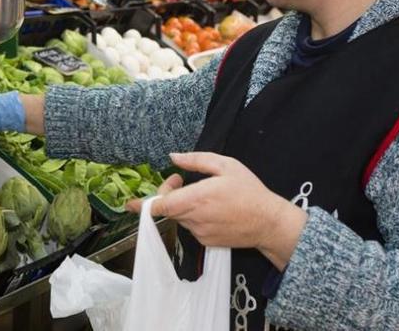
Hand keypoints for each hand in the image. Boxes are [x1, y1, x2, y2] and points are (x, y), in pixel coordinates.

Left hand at [126, 152, 307, 268]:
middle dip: (167, 193)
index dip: (142, 205)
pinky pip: (191, 227)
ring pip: (179, 217)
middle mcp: (194, 218)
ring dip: (182, 205)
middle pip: (167, 208)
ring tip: (202, 193)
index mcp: (196, 198)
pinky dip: (194, 216)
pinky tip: (212, 209)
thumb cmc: (249, 191)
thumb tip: (173, 157)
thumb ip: (196, 160)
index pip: (160, 205)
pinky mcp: (206, 242)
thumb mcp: (226, 165)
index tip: (129, 203)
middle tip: (180, 179)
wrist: (269, 223)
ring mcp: (199, 233)